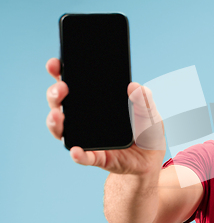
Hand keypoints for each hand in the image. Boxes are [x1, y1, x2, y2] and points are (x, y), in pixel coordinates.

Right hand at [45, 58, 165, 175]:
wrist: (151, 159)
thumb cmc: (147, 131)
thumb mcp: (150, 113)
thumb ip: (145, 100)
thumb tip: (135, 87)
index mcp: (97, 102)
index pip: (74, 84)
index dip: (61, 73)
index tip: (55, 64)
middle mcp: (85, 119)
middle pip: (61, 104)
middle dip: (55, 94)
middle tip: (61, 89)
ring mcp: (88, 138)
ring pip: (63, 130)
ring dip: (56, 122)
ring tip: (58, 115)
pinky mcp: (97, 158)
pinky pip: (84, 157)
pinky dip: (78, 155)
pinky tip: (76, 151)